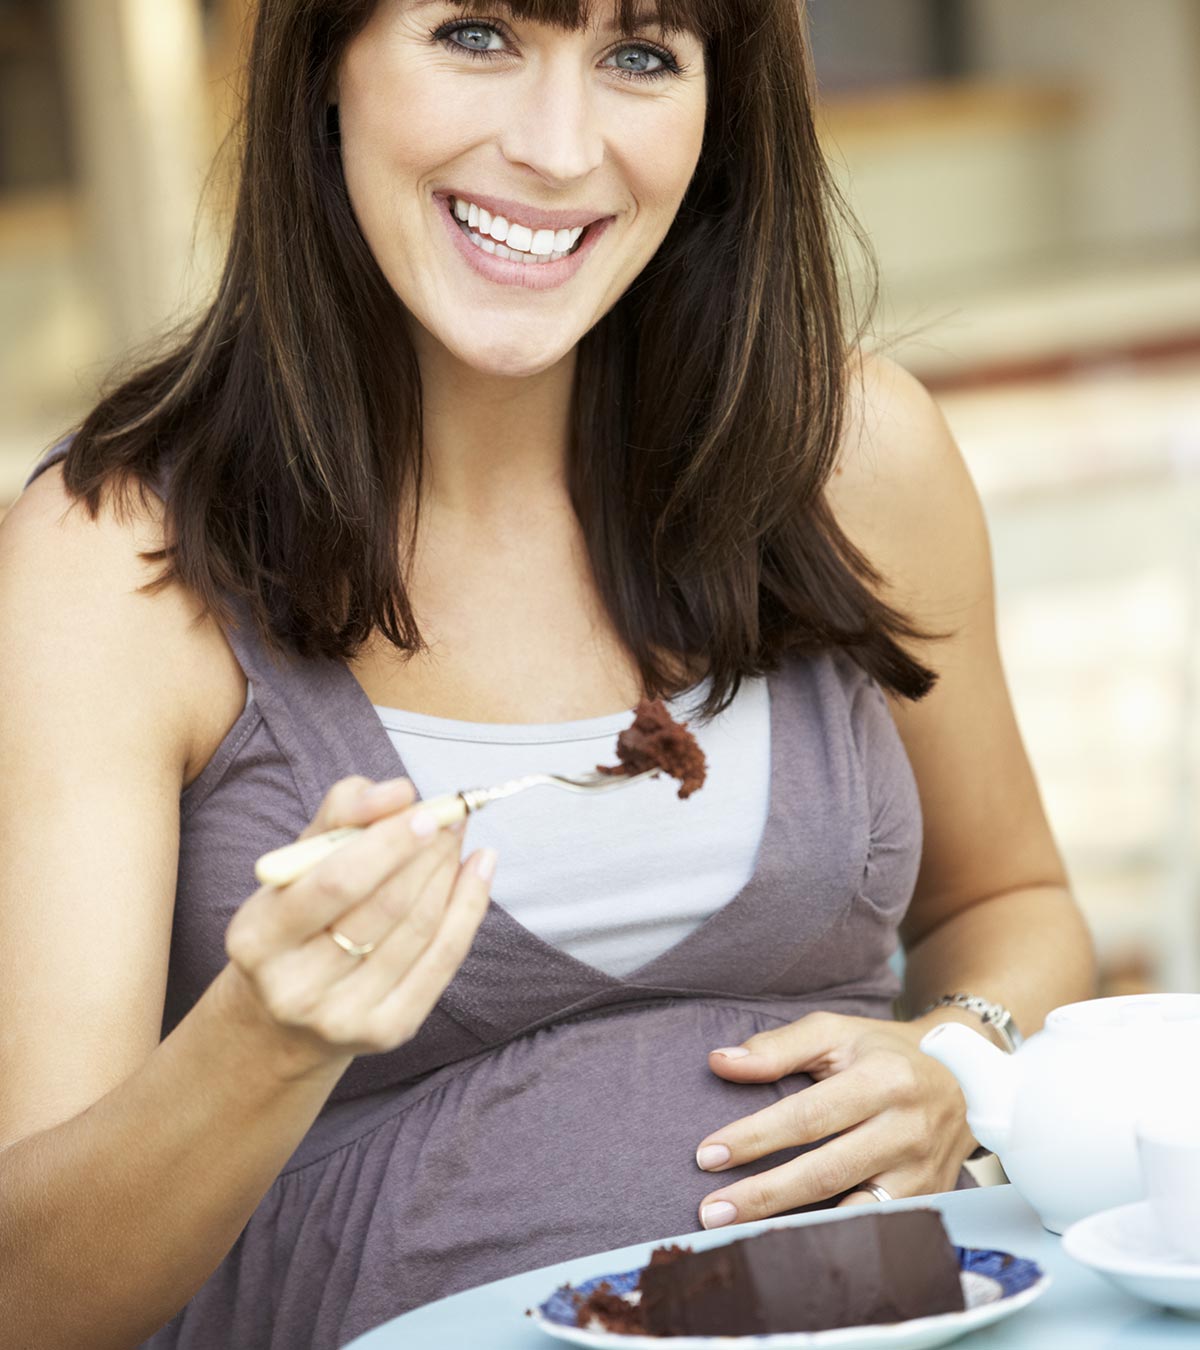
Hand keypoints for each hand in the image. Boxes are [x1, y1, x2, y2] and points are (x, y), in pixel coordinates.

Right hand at [224, 775, 494, 1076]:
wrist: (283, 1020)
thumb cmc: (297, 919)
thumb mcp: (298, 864)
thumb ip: (342, 814)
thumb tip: (400, 792)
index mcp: (258, 938)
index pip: (334, 883)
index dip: (387, 845)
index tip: (424, 811)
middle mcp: (296, 987)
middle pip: (385, 908)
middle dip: (427, 853)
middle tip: (451, 816)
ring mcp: (343, 1017)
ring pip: (419, 931)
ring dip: (449, 874)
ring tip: (458, 837)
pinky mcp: (386, 1031)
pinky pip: (442, 960)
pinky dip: (468, 908)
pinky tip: (479, 870)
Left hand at [693, 1011, 974, 1228]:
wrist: (963, 1079)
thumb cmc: (883, 1053)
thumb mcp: (836, 1033)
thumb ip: (777, 1047)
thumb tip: (719, 1063)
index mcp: (882, 1080)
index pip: (808, 1116)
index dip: (755, 1137)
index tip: (707, 1156)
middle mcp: (905, 1130)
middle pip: (825, 1172)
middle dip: (764, 1195)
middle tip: (711, 1211)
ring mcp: (920, 1173)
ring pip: (851, 1213)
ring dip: (794, 1229)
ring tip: (741, 1239)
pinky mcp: (927, 1202)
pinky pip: (874, 1230)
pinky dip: (833, 1243)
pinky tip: (791, 1248)